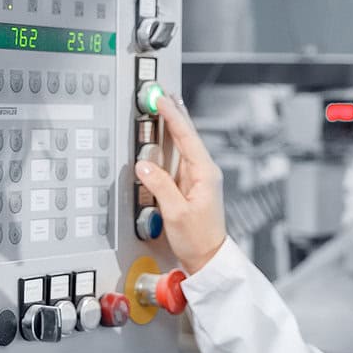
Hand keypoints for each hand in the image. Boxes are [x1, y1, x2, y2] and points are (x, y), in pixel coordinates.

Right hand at [134, 95, 227, 273]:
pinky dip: (171, 143)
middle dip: (174, 113)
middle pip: (187, 136)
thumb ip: (159, 185)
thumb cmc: (198, 239)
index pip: (186, 137)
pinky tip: (166, 136)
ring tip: (164, 106)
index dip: (172, 116)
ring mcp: (198, 178)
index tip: (161, 99)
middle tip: (163, 93)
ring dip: (173, 125)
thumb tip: (144, 165)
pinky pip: (179, 157)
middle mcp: (204, 172)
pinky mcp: (191, 186)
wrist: (208, 258)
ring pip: (183, 145)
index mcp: (204, 173)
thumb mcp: (174, 212)